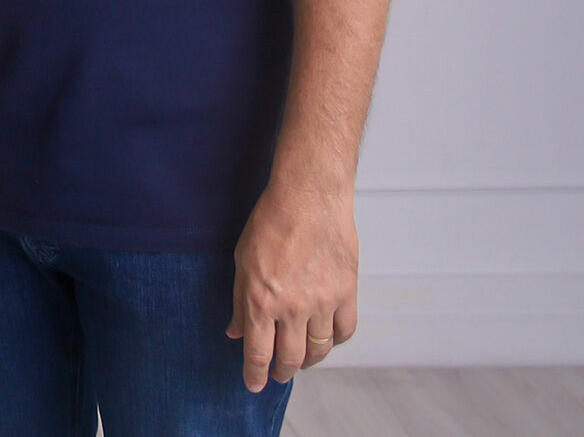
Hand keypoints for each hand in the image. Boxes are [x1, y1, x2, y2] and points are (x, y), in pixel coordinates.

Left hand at [227, 179, 358, 391]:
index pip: (258, 352)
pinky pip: (344, 332)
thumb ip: (240, 301)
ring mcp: (323, 303)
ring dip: (308, 361)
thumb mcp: (242, 261)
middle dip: (282, 372)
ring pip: (319, 350)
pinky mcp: (347, 293)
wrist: (309, 198)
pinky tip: (326, 338)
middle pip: (291, 358)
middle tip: (277, 375)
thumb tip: (236, 332)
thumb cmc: (270, 224)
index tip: (254, 386)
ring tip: (301, 360)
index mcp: (262, 300)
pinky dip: (334, 341)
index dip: (255, 374)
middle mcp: (293, 308)